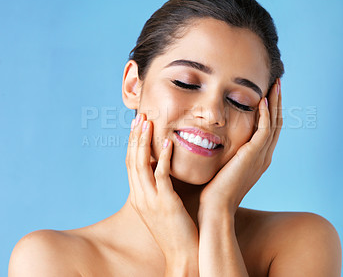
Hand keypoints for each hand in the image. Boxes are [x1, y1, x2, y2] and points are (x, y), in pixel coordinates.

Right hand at [126, 113, 198, 261]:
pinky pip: (161, 175)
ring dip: (143, 142)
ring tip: (148, 122)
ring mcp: (150, 200)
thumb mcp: (162, 207)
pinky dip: (162, 157)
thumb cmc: (177, 230)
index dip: (132, 144)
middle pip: (132, 160)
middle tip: (139, 116)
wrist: (183, 255)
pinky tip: (167, 142)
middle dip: (134, 137)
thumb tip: (164, 172)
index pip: (131, 164)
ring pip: (141, 164)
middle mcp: (140, 197)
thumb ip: (160, 189)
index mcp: (138, 197)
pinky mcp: (165, 203)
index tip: (137, 125)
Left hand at [199, 79, 282, 217]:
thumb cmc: (214, 190)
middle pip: (276, 123)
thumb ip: (225, 153)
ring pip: (273, 123)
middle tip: (277, 83)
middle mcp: (264, 156)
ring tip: (275, 85)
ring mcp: (261, 156)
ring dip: (275, 102)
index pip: (268, 129)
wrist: (215, 207)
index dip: (270, 110)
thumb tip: (213, 140)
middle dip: (277, 102)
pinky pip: (264, 130)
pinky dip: (265, 114)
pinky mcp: (253, 155)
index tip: (267, 93)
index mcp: (258, 158)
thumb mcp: (223, 167)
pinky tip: (262, 100)